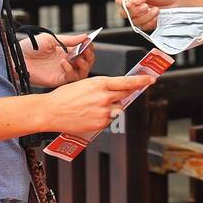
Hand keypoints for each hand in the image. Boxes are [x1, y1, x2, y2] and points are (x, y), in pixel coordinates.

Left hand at [20, 32, 92, 87]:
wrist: (18, 58)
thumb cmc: (30, 47)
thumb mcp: (51, 39)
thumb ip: (69, 40)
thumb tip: (85, 37)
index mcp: (66, 50)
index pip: (83, 50)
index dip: (89, 47)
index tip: (89, 42)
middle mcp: (67, 60)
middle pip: (86, 61)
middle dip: (89, 56)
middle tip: (86, 51)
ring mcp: (63, 70)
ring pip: (83, 71)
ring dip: (84, 64)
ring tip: (78, 58)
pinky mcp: (58, 79)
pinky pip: (71, 77)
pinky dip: (71, 70)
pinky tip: (64, 63)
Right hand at [40, 74, 154, 134]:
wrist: (51, 111)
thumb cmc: (64, 96)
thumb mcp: (84, 84)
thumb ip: (101, 87)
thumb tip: (113, 91)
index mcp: (100, 83)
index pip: (127, 82)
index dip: (141, 81)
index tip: (150, 79)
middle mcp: (104, 97)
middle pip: (125, 95)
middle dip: (126, 94)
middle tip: (122, 93)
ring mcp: (103, 111)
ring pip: (117, 109)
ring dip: (112, 108)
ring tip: (94, 107)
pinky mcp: (100, 123)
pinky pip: (109, 120)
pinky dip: (104, 118)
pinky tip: (90, 115)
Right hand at [114, 0, 178, 31]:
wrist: (177, 1)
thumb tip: (134, 1)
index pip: (119, 0)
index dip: (123, 4)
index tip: (131, 3)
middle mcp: (133, 5)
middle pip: (124, 13)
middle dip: (135, 11)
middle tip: (146, 6)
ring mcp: (139, 15)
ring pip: (134, 21)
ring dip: (146, 16)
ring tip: (155, 9)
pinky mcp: (146, 23)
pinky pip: (143, 27)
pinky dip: (150, 22)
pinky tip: (157, 16)